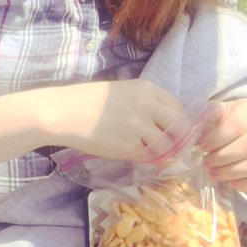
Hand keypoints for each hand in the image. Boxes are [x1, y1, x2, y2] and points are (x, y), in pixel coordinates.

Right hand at [41, 79, 184, 161]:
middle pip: (181, 127)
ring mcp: (141, 126)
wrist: (65, 113)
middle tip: (171, 149)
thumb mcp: (122, 92)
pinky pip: (147, 157)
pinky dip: (143, 158)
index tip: (174, 133)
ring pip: (166, 146)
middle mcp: (149, 105)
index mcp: (148, 89)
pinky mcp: (130, 145)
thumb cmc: (89, 102)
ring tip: (144, 151)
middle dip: (179, 141)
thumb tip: (168, 126)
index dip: (179, 123)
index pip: (178, 108)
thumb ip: (146, 104)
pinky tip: (129, 152)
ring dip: (160, 153)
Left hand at [198, 98, 246, 192]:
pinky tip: (232, 184)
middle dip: (224, 157)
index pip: (239, 123)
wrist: (234, 135)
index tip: (203, 147)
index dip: (218, 137)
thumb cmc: (219, 125)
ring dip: (234, 172)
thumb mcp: (211, 116)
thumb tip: (202, 120)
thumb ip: (207, 117)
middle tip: (208, 163)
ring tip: (216, 174)